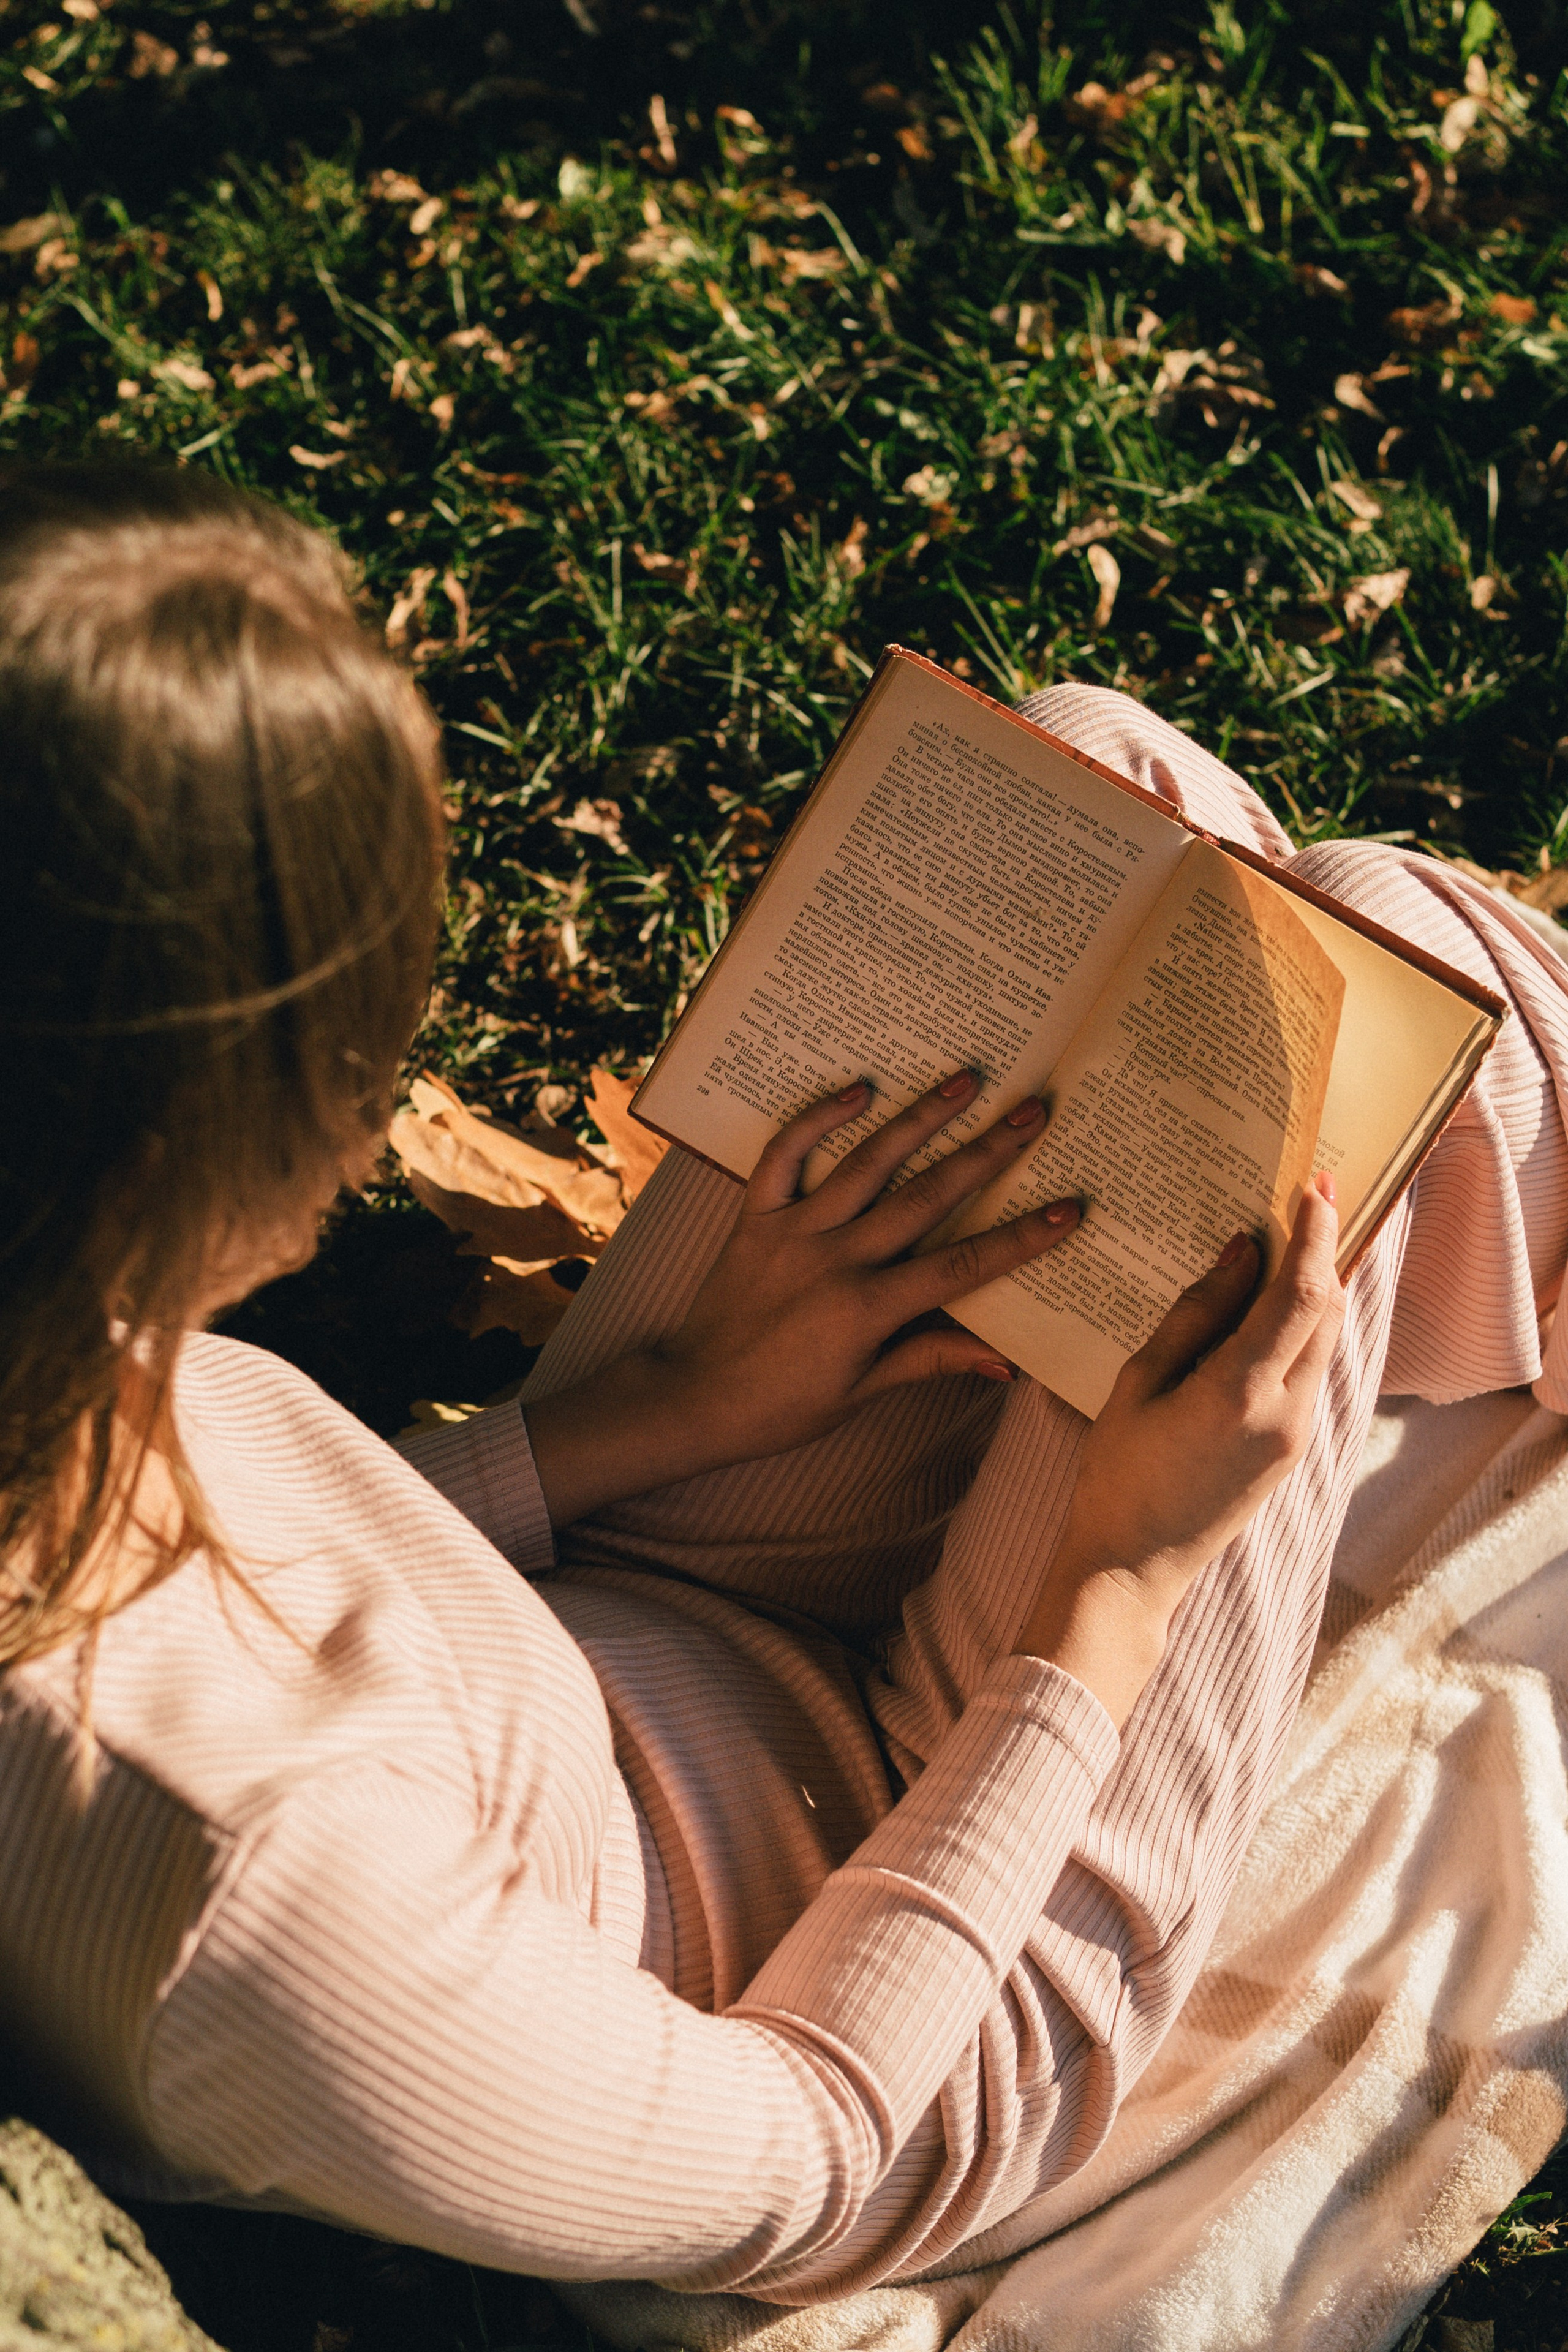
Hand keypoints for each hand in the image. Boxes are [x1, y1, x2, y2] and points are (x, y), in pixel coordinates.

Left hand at [523, 1072, 1080, 1526]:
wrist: (691, 1398)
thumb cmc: (779, 1407)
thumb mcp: (860, 1393)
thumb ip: (928, 1360)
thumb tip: (1003, 1358)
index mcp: (866, 1309)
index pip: (963, 1267)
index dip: (1021, 1240)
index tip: (1069, 1210)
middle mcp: (835, 1259)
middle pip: (927, 1197)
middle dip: (987, 1153)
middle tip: (1033, 1113)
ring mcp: (793, 1232)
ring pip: (867, 1163)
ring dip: (919, 1118)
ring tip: (965, 1080)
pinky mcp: (755, 1218)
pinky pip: (785, 1156)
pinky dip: (818, 1119)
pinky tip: (858, 1090)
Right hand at [1015, 1177, 1343, 1722]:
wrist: (1135, 1566)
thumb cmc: (1118, 1474)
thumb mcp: (1138, 1382)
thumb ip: (1196, 1313)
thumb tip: (1242, 1251)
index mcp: (1240, 1391)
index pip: (1300, 1292)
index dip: (1312, 1232)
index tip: (1314, 1184)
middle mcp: (1286, 1411)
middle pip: (1327, 1310)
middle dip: (1320, 1250)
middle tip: (1302, 1199)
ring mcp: (1297, 1434)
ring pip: (1325, 1340)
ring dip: (1314, 1288)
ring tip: (1285, 1244)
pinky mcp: (1293, 1448)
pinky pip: (1310, 1369)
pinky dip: (1301, 1326)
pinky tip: (1270, 1306)